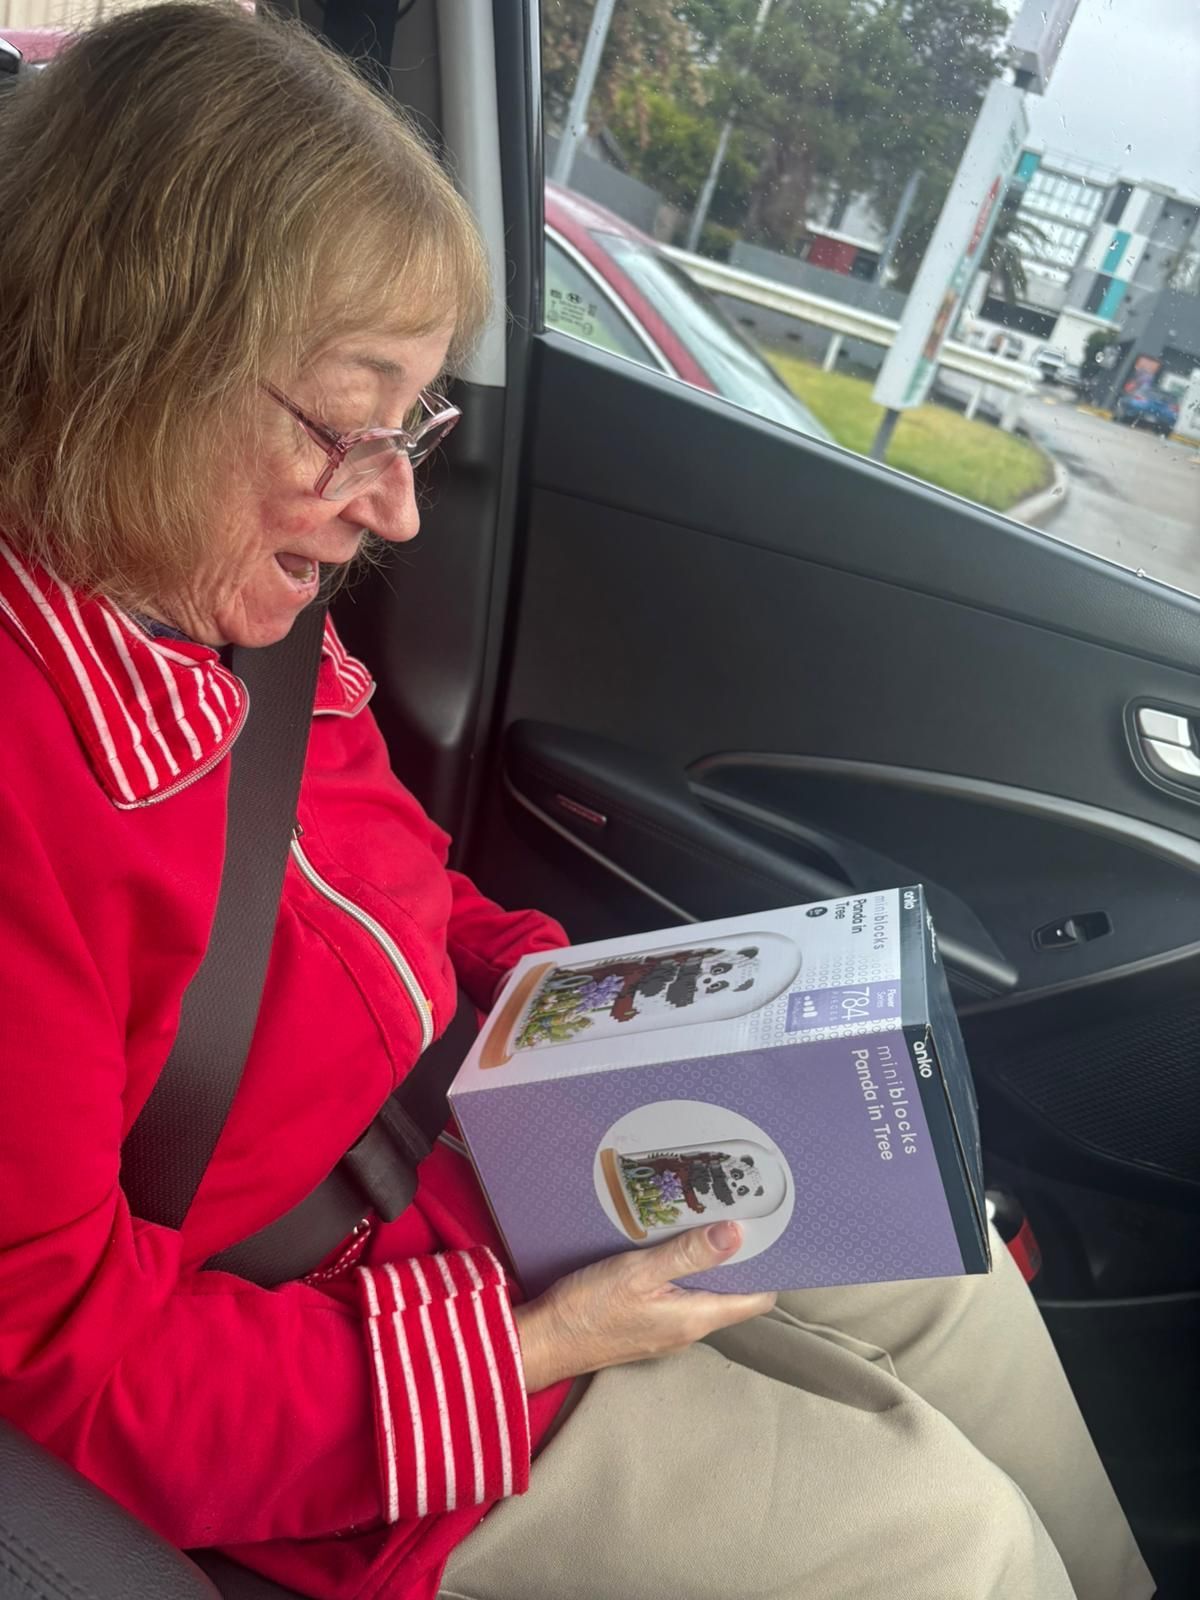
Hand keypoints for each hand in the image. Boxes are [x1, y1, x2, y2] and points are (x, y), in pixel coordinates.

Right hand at [513, 1222, 776, 1391]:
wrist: (544, 1342)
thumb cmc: (589, 1309)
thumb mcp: (639, 1272)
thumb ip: (688, 1254)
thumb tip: (736, 1233)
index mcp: (695, 1318)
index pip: (754, 1300)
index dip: (769, 1268)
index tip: (774, 1233)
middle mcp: (687, 1329)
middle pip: (730, 1294)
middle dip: (738, 1259)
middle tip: (741, 1215)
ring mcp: (665, 1330)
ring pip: (702, 1293)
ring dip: (708, 1263)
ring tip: (708, 1221)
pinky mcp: (645, 1324)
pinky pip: (677, 1295)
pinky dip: (682, 1271)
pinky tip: (670, 1246)